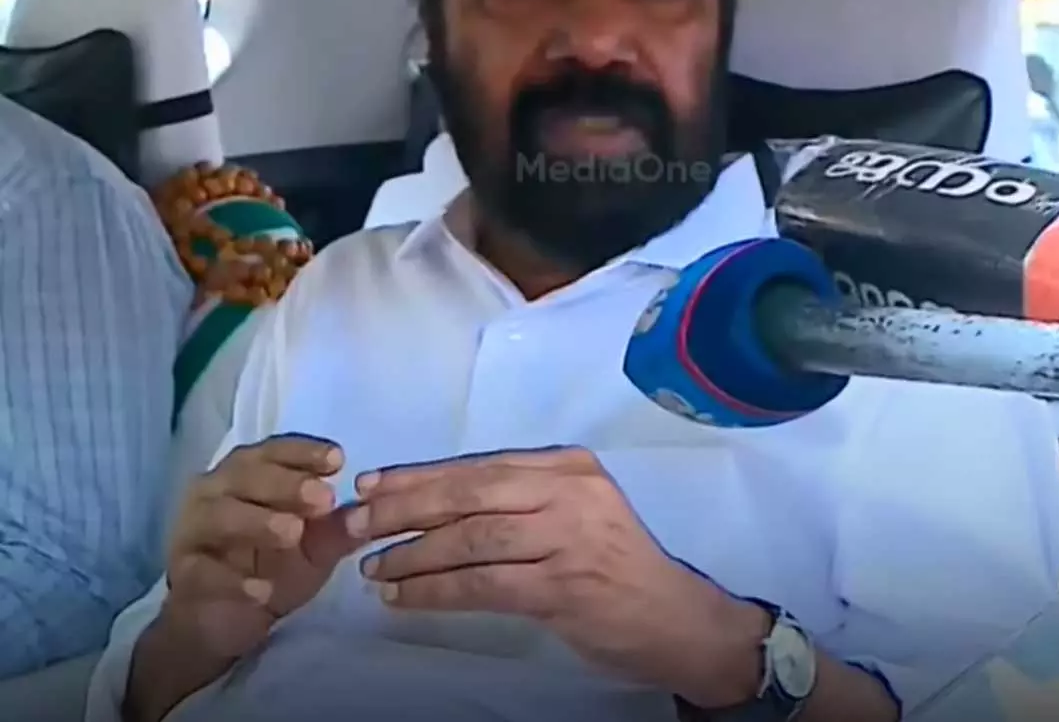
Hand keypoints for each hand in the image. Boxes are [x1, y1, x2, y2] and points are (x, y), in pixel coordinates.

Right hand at [160, 434, 363, 658]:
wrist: (226, 619)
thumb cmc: (272, 567)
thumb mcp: (316, 548)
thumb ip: (339, 528)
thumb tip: (372, 508)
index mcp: (248, 476)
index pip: (273, 451)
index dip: (303, 452)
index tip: (337, 459)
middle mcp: (215, 492)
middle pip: (245, 476)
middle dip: (285, 483)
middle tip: (322, 498)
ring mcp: (192, 531)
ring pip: (219, 516)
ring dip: (258, 522)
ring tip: (292, 534)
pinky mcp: (182, 574)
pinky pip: (203, 572)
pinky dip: (232, 580)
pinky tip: (261, 591)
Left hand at [351, 447, 769, 707]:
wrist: (675, 618)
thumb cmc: (617, 565)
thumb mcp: (578, 512)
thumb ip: (522, 499)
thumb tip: (433, 500)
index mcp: (570, 468)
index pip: (481, 466)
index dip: (420, 476)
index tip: (371, 485)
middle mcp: (570, 494)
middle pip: (470, 493)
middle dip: (405, 509)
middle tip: (357, 525)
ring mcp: (569, 539)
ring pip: (471, 539)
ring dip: (413, 555)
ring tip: (375, 568)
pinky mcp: (563, 587)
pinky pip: (482, 585)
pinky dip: (434, 591)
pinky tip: (403, 599)